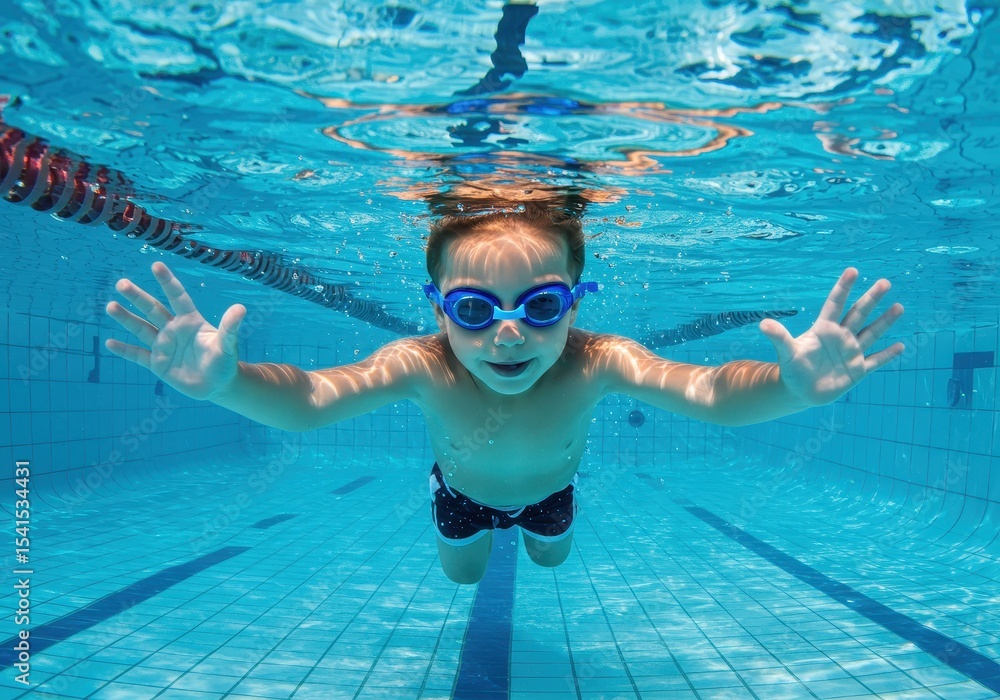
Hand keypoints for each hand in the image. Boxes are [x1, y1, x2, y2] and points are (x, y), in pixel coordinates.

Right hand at [105, 262, 246, 400]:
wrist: (218, 385)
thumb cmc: (225, 362)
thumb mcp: (228, 345)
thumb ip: (230, 327)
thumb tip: (241, 308)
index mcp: (190, 321)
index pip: (177, 297)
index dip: (167, 282)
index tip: (156, 265)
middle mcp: (174, 329)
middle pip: (153, 309)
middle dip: (137, 297)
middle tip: (121, 283)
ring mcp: (164, 346)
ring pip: (141, 329)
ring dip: (126, 318)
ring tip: (110, 306)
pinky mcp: (157, 364)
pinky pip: (138, 355)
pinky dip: (125, 350)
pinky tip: (110, 342)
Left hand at [759, 268, 903, 406]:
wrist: (800, 391)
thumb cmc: (792, 369)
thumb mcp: (786, 352)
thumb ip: (779, 337)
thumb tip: (763, 324)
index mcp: (824, 329)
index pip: (835, 304)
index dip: (843, 288)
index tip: (852, 271)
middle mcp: (841, 337)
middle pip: (858, 314)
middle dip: (871, 299)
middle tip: (884, 282)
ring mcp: (851, 352)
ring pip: (871, 334)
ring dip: (885, 322)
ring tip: (898, 307)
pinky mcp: (858, 370)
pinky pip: (876, 361)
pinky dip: (887, 355)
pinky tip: (901, 347)